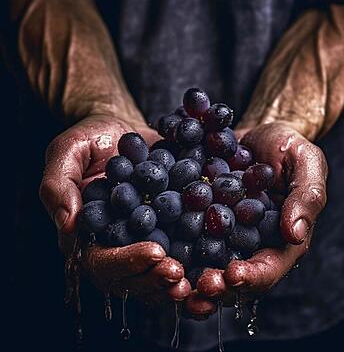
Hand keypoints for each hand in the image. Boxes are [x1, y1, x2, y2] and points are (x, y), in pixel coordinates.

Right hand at [39, 114, 189, 303]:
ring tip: (197, 278)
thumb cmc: (93, 139)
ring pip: (157, 272)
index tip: (154, 252)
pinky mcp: (168, 228)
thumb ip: (58, 185)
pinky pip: (181, 250)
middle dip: (155, 278)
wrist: (126, 132)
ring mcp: (144, 239)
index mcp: (88, 234)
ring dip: (177, 280)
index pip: (101, 261)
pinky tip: (216, 258)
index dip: (126, 262)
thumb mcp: (68, 151)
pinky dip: (197, 260)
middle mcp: (116, 243)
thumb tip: (67, 224)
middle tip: (179, 273)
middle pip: (132, 277)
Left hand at [187, 122, 327, 315]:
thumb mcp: (306, 163)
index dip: (253, 277)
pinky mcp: (201, 218)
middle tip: (200, 287)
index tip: (233, 275)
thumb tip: (295, 234)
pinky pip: (187, 236)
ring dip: (191, 278)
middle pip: (235, 277)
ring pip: (207, 264)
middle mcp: (250, 242)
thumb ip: (306, 197)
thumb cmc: (286, 147)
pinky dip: (174, 246)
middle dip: (218, 287)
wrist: (254, 134)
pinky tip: (158, 250)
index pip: (270, 268)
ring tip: (174, 279)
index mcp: (280, 238)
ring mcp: (223, 233)